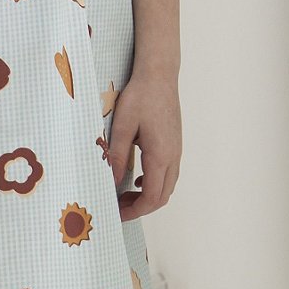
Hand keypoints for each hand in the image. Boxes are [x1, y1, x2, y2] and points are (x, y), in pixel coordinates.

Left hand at [104, 67, 180, 218]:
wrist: (159, 75)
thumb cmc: (140, 96)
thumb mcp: (122, 126)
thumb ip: (117, 156)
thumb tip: (111, 181)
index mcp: (160, 155)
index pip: (151, 197)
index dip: (134, 211)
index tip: (116, 213)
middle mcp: (173, 157)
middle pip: (161, 196)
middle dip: (140, 208)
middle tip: (117, 208)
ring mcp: (176, 151)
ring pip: (166, 186)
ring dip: (147, 196)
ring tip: (123, 195)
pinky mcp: (174, 144)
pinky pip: (168, 174)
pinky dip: (153, 183)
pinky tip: (135, 179)